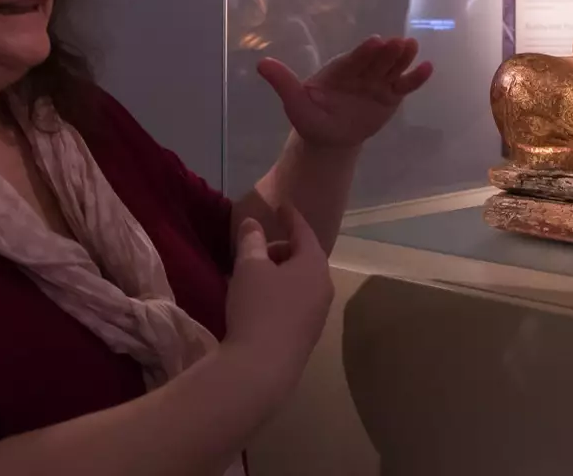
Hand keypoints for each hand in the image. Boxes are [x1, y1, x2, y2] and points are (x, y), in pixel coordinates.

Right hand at [222, 207, 333, 401]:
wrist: (263, 368)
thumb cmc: (258, 308)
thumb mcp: (249, 267)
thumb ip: (252, 240)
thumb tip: (253, 223)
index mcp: (314, 264)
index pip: (303, 231)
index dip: (290, 216)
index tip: (281, 205)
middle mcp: (324, 287)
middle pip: (304, 257)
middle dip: (281, 249)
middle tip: (256, 250)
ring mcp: (318, 314)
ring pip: (300, 282)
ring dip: (279, 273)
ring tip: (253, 277)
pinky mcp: (307, 334)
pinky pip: (296, 302)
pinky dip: (281, 293)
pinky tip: (259, 303)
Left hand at [256, 36, 432, 148]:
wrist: (329, 137)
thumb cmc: (312, 117)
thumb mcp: (295, 103)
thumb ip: (283, 83)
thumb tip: (261, 64)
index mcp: (339, 70)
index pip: (354, 60)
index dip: (364, 52)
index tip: (374, 42)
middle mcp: (361, 71)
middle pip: (376, 61)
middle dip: (386, 53)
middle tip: (399, 42)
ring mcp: (377, 82)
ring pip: (392, 69)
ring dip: (403, 58)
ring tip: (414, 47)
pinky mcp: (391, 95)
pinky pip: (404, 86)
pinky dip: (415, 78)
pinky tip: (428, 67)